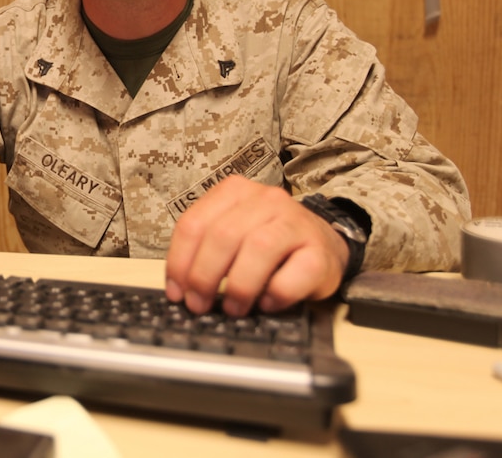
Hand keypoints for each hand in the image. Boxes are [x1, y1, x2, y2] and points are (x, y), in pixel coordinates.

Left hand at [164, 175, 348, 315]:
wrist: (325, 245)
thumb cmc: (270, 245)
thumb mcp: (233, 234)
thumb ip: (206, 249)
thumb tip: (180, 289)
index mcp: (234, 191)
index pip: (194, 223)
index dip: (179, 262)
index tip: (176, 292)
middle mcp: (265, 199)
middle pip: (222, 235)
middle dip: (204, 276)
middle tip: (199, 305)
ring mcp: (295, 221)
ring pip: (258, 248)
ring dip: (239, 286)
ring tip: (233, 309)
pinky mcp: (319, 251)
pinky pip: (294, 273)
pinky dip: (275, 293)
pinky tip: (266, 303)